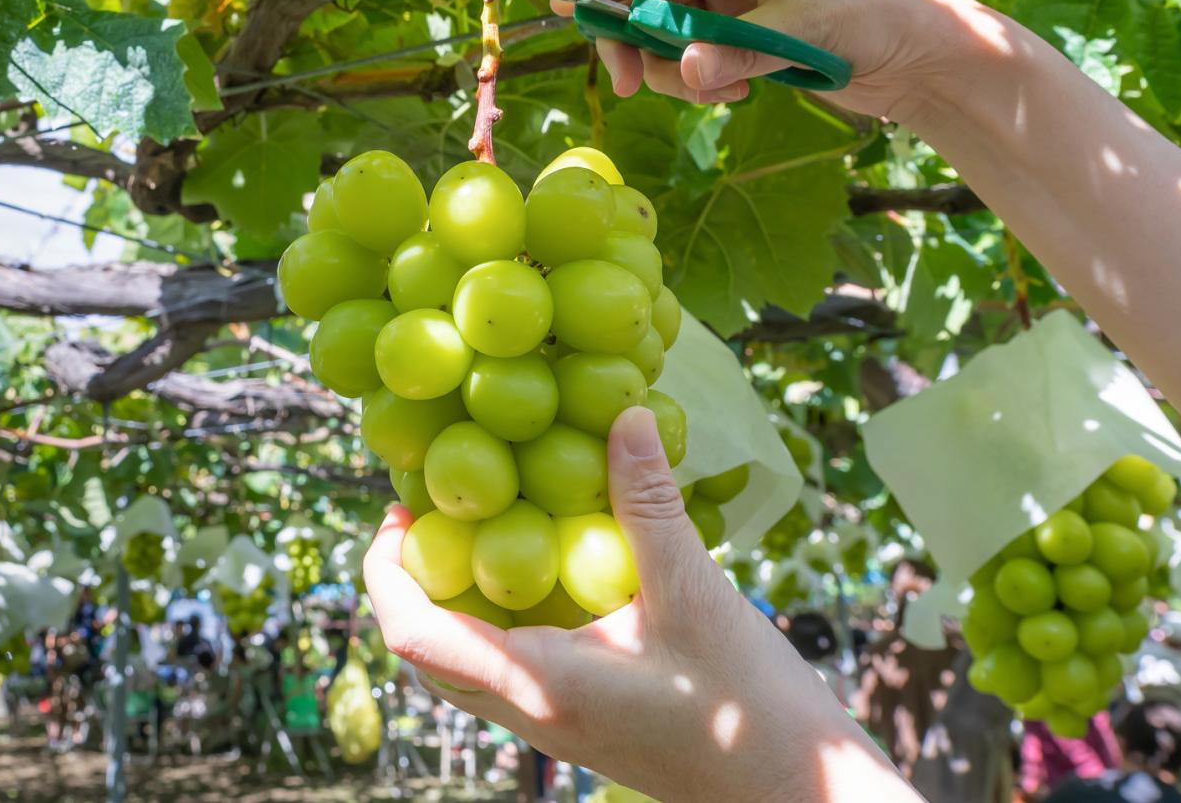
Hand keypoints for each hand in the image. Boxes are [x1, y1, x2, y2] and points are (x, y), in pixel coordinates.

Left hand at [365, 406, 917, 802]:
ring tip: (487, 528)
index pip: (414, 634)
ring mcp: (556, 724)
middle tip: (434, 512)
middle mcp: (531, 713)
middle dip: (413, 581)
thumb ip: (649, 503)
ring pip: (468, 664)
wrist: (794, 790)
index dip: (386, 570)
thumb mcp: (694, 592)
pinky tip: (555, 567)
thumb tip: (624, 415)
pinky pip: (514, 669)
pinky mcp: (584, 721)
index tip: (398, 509)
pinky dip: (505, 617)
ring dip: (457, 600)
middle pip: (427, 652)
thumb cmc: (744, 708)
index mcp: (538, 685)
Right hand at [556, 0, 1012, 121]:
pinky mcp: (746, 37)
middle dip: (642, 43)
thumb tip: (680, 71)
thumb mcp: (804, 28)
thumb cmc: (877, 17)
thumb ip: (737, 50)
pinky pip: (697, 61)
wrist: (923, 58)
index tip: (576, 10)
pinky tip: (742, 90)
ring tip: (723, 91)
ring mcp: (738, 0)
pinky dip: (705, 82)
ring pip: (671, 36)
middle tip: (630, 85)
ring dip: (679, 72)